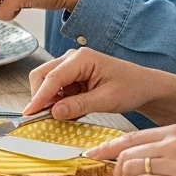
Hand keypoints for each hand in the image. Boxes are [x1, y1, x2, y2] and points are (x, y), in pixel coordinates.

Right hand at [24, 48, 163, 119]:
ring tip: (63, 114)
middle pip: (42, 75)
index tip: (30, 113)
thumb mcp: (107, 100)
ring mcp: (71, 66)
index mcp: (82, 58)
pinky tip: (70, 109)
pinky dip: (58, 101)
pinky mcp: (71, 75)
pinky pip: (56, 88)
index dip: (39, 96)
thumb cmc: (132, 88)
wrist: (146, 87)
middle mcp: (72, 58)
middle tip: (42, 117)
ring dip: (49, 100)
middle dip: (40, 96)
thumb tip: (53, 113)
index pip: (53, 78)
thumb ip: (79, 105)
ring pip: (46, 82)